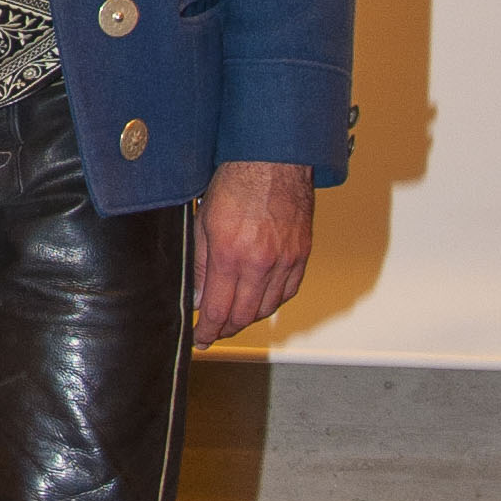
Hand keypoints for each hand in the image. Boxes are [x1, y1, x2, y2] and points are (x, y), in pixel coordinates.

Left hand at [194, 159, 313, 347]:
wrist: (273, 160)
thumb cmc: (235, 182)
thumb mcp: (203, 221)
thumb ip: (200, 265)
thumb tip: (198, 298)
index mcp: (231, 254)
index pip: (218, 310)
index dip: (208, 331)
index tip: (201, 340)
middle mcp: (261, 263)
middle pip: (244, 315)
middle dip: (226, 328)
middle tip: (214, 332)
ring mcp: (285, 261)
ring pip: (267, 308)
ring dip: (249, 318)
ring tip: (233, 317)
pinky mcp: (302, 255)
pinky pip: (288, 292)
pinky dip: (272, 302)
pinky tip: (260, 301)